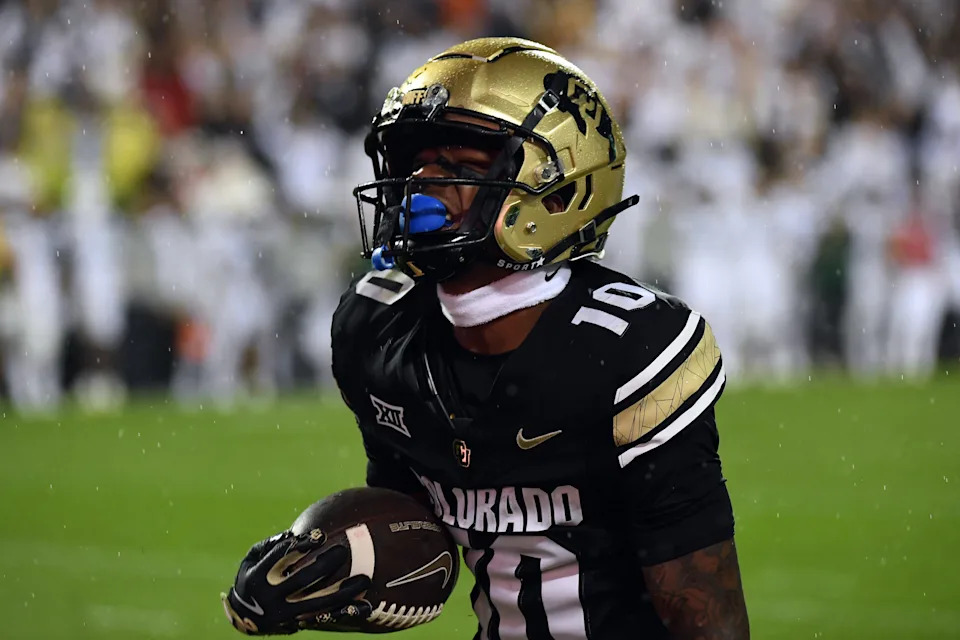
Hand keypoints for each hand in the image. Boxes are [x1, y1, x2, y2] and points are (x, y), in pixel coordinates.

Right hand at [221, 528, 371, 634]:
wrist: (244, 618)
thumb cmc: (251, 578)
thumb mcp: (251, 559)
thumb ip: (270, 544)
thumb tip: (294, 532)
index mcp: (259, 576)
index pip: (281, 558)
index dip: (301, 546)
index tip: (320, 535)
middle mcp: (272, 596)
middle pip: (303, 580)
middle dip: (325, 565)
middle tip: (343, 551)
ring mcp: (287, 613)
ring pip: (319, 602)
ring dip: (343, 592)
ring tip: (364, 580)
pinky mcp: (298, 623)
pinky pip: (325, 618)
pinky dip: (344, 612)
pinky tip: (363, 606)